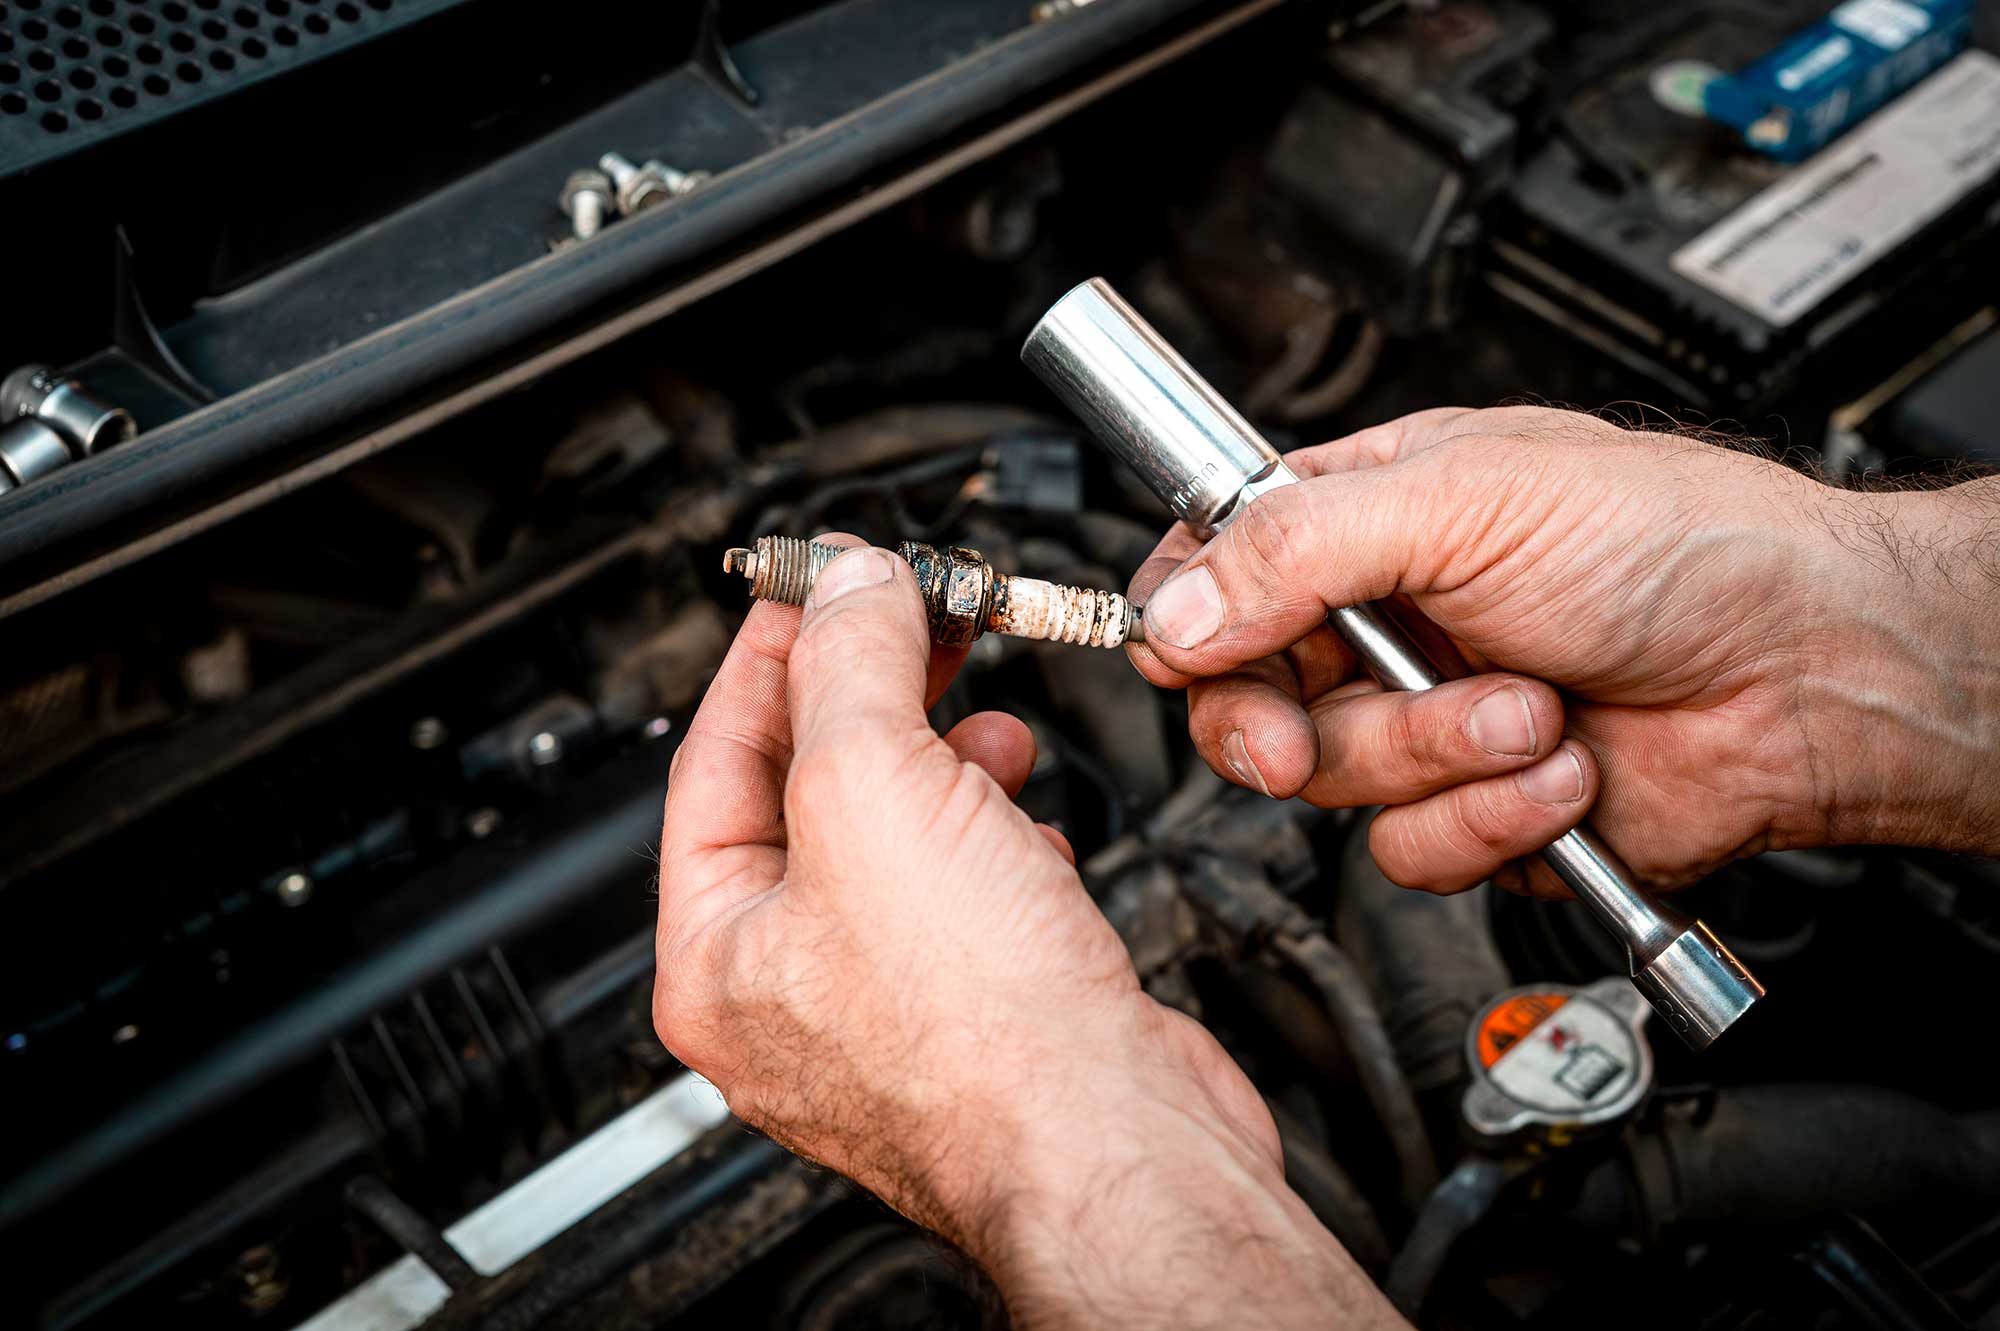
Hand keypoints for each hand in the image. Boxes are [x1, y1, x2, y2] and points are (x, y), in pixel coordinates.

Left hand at [653, 540, 1398, 1326]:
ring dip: (942, 762)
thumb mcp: (875, 790)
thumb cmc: (983, 1038)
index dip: (773, 655)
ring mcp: (889, 1011)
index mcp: (717, 958)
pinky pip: (967, 895)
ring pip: (898, 842)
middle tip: (914, 621)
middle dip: (872, 698)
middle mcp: (792, 996)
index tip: (822, 586)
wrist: (1121, 1147)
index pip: (713, 762)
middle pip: (810, 796)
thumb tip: (849, 587)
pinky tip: (1029, 825)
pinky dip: (995, 839)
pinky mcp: (983, 1017)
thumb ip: (851, 666)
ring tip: (986, 724)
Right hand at [1129, 406, 1999, 893]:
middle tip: (1294, 737)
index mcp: (1367, 517)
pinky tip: (1560, 766)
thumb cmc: (1676, 543)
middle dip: (1277, 725)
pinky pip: (1409, 849)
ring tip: (1529, 704)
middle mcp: (1384, 623)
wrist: (1804, 673)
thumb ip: (1298, 550)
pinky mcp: (1472, 810)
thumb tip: (1179, 609)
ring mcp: (1425, 721)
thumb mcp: (1467, 502)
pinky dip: (1487, 818)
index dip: (1183, 616)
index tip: (1182, 655)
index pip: (1216, 565)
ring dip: (1432, 753)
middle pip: (1244, 697)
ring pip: (1330, 782)